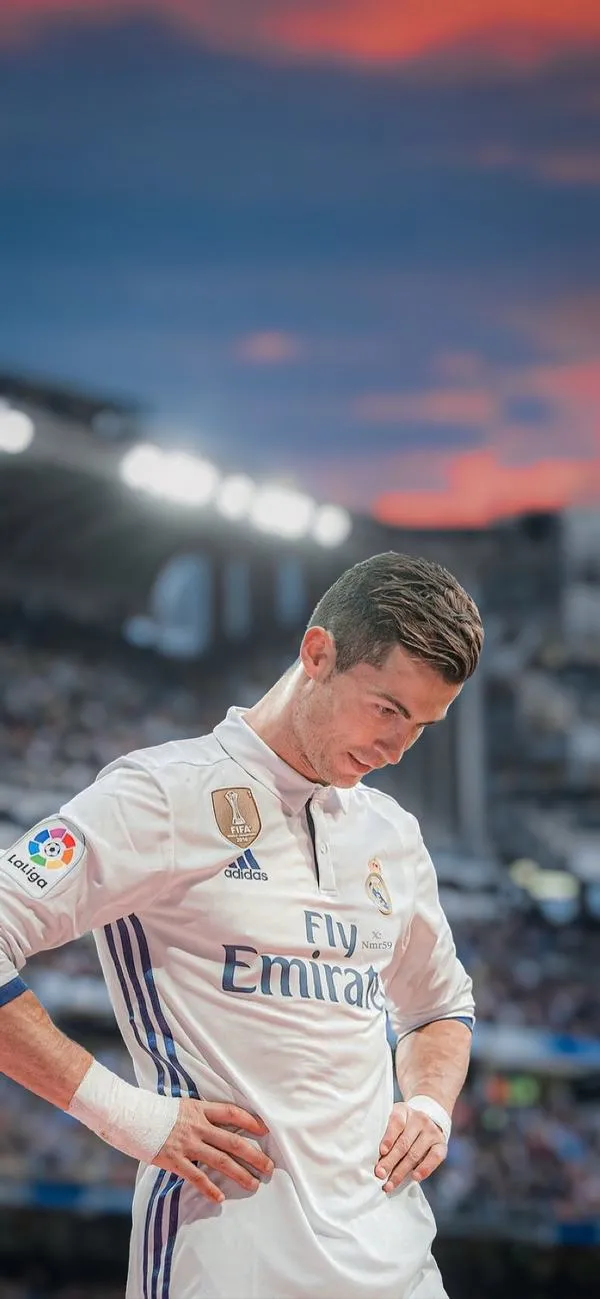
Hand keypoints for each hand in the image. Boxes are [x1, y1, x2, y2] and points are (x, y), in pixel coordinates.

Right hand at [153, 1097, 273, 1202]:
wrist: (129, 1114)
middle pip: (232, 1141)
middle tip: (269, 1166)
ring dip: (239, 1173)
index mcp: (199, 1109)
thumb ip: (197, 1115)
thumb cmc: (153, 1110)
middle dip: (254, 1155)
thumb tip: (213, 1124)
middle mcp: (197, 1126)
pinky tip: (220, 1197)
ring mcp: (186, 1144)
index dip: (250, 1121)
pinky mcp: (174, 1160)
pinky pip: (196, 1176)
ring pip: (220, 1160)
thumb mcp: (180, 1106)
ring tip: (253, 1184)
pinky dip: (209, 1188)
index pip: (231, 1113)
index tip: (265, 1129)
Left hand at [375, 1101, 446, 1192]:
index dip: (389, 1137)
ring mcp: (432, 1131)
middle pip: (403, 1142)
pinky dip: (424, 1169)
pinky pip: (434, 1158)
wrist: (428, 1119)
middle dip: (390, 1161)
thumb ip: (385, 1135)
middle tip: (380, 1174)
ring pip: (415, 1153)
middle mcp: (419, 1119)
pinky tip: (414, 1178)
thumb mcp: (392, 1122)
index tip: (381, 1152)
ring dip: (401, 1172)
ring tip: (390, 1184)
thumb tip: (373, 1160)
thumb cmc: (402, 1126)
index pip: (396, 1122)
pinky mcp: (441, 1144)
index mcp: (403, 1110)